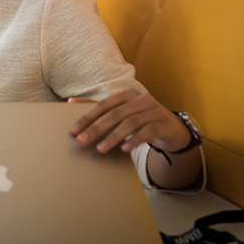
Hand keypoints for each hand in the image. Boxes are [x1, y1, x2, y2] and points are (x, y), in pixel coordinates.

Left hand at [69, 89, 190, 154]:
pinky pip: (147, 131)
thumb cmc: (142, 119)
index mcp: (127, 94)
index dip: (88, 116)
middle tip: (82, 140)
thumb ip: (99, 107)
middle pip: (115, 114)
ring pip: (130, 123)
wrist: (173, 129)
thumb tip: (70, 101)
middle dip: (96, 128)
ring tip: (100, 148)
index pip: (103, 104)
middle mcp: (140, 99)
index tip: (74, 130)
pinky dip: (134, 140)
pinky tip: (124, 149)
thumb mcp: (122, 111)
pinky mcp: (164, 124)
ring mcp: (154, 110)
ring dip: (113, 137)